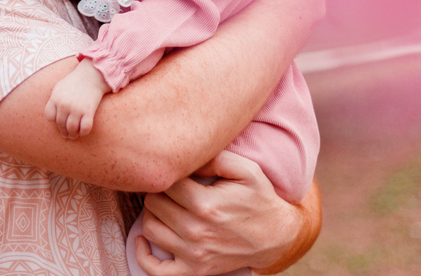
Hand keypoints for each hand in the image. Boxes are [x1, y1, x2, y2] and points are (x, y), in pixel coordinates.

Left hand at [44, 59, 110, 139]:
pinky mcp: (89, 111)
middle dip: (63, 131)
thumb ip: (53, 101)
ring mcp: (76, 108)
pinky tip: (83, 131)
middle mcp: (64, 105)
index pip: (50, 117)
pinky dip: (83, 133)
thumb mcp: (59, 88)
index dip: (54, 121)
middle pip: (60, 124)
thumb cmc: (74, 82)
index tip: (59, 122)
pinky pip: (85, 128)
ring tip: (74, 136)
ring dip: (72, 135)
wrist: (91, 76)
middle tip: (66, 135)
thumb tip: (51, 118)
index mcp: (56, 98)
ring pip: (71, 129)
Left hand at [132, 151, 306, 275]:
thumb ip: (214, 157)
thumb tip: (185, 155)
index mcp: (207, 204)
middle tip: (174, 187)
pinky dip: (143, 253)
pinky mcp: (193, 271)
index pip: (166, 182)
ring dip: (154, 214)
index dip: (170, 173)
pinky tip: (145, 238)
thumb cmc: (259, 199)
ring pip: (150, 228)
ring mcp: (193, 255)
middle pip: (153, 203)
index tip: (179, 171)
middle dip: (160, 191)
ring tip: (167, 206)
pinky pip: (154, 270)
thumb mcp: (246, 170)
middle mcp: (196, 231)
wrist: (276, 237)